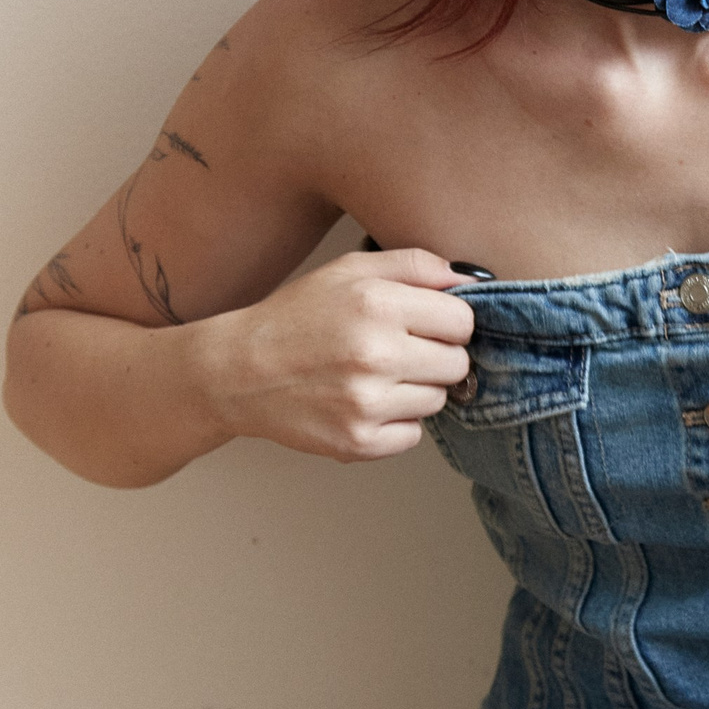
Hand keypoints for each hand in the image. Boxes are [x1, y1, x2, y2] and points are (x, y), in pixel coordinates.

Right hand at [201, 247, 474, 461]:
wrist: (236, 372)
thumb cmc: (296, 316)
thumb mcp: (349, 269)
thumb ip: (415, 265)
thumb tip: (471, 278)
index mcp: (377, 304)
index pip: (463, 322)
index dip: (448, 323)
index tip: (425, 325)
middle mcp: (375, 355)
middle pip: (457, 364)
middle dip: (435, 357)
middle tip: (397, 352)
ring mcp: (367, 404)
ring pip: (438, 401)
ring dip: (415, 390)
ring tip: (373, 377)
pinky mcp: (358, 443)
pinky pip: (412, 435)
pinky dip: (396, 423)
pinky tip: (364, 404)